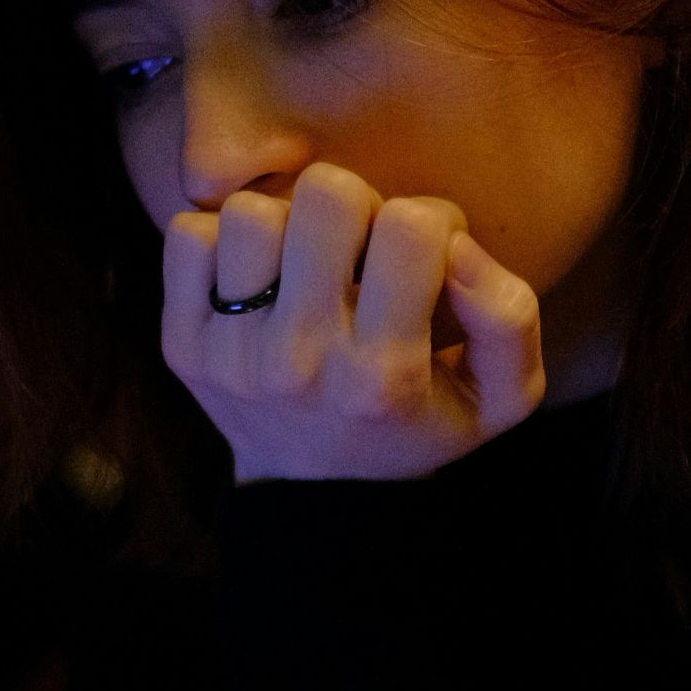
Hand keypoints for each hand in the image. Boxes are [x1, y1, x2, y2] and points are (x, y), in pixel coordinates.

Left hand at [161, 162, 544, 484]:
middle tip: (360, 251)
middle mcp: (300, 363)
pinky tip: (255, 279)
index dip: (431, 222)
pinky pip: (187, 234)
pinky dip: (221, 244)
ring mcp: (230, 356)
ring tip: (304, 266)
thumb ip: (509, 317)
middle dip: (355, 208)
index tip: (423, 259)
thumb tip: (457, 245)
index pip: (412, 226)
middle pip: (326, 194)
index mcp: (382, 376)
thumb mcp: (500, 398)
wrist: (317, 495)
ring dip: (286, 225)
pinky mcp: (181, 346)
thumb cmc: (417, 425)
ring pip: (251, 212)